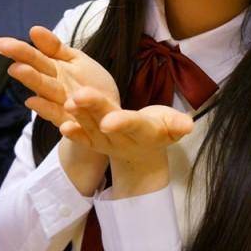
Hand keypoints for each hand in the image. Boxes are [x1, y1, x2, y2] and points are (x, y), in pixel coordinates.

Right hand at [0, 27, 119, 128]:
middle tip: (5, 51)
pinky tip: (33, 102)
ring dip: (32, 80)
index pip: (30, 57)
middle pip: (36, 74)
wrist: (109, 114)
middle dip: (23, 63)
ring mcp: (61, 105)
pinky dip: (48, 110)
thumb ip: (54, 47)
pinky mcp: (73, 122)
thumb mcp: (74, 60)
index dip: (14, 49)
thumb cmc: (89, 84)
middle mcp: (53, 87)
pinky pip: (60, 116)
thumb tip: (33, 29)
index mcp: (53, 69)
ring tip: (17, 69)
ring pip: (46, 92)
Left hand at [61, 86, 193, 165]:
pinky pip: (83, 140)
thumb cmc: (159, 130)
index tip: (108, 120)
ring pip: (91, 127)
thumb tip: (188, 125)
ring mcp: (106, 142)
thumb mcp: (174, 126)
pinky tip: (62, 127)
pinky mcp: (95, 142)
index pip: (133, 124)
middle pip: (107, 121)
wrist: (144, 154)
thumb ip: (179, 124)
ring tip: (68, 102)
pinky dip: (74, 135)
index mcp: (144, 131)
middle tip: (78, 97)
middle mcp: (122, 138)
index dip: (121, 122)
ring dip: (79, 116)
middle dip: (93, 110)